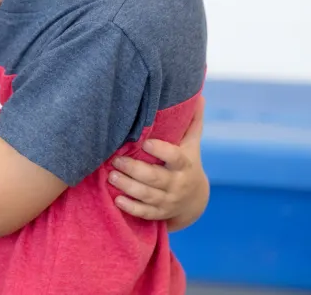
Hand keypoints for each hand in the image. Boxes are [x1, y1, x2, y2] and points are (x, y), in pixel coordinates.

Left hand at [108, 96, 207, 227]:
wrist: (195, 199)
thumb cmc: (188, 163)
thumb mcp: (192, 144)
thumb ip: (192, 122)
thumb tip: (199, 96)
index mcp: (185, 164)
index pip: (174, 158)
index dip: (161, 151)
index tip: (145, 143)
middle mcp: (177, 184)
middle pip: (155, 178)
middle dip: (134, 170)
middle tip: (115, 160)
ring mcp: (168, 200)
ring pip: (147, 195)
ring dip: (128, 186)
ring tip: (111, 176)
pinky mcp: (160, 213)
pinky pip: (145, 213)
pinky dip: (131, 207)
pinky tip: (117, 199)